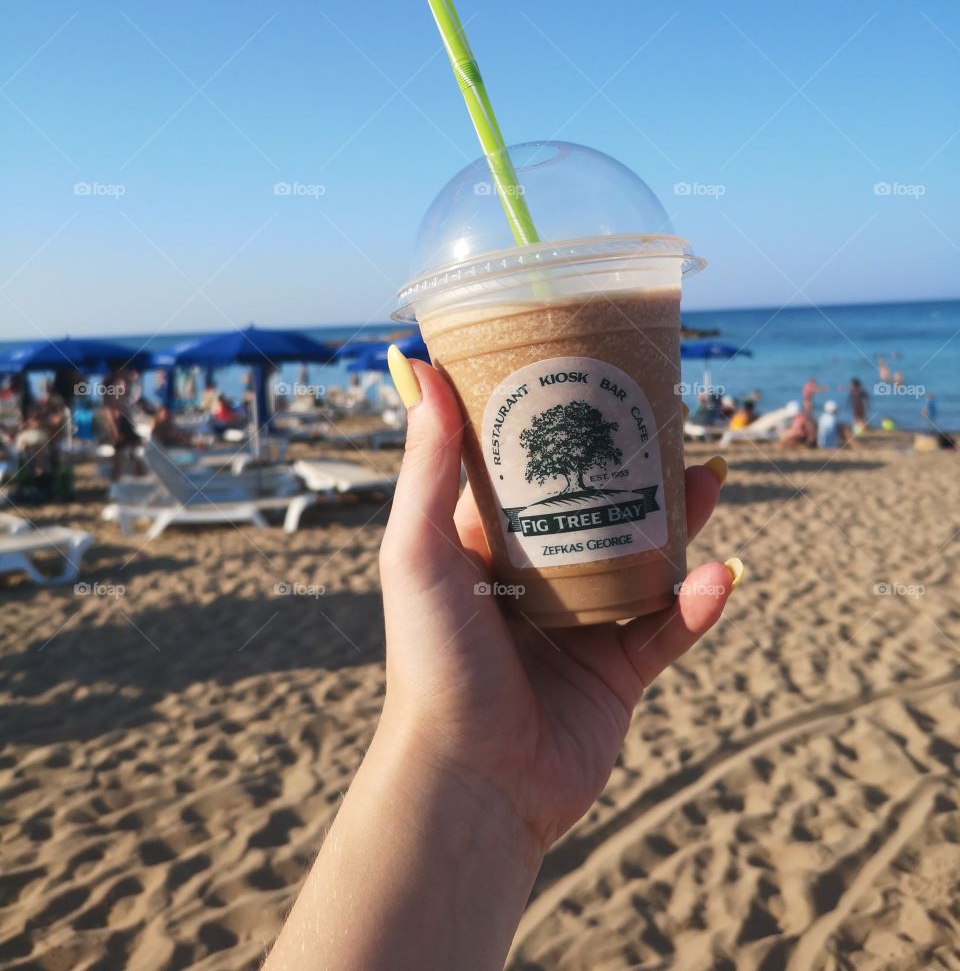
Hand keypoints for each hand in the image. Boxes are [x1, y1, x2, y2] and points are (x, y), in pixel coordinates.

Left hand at [379, 358, 739, 853]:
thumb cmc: (432, 662)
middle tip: (673, 422)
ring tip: (712, 482)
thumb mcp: (418, 551)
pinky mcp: (617, 674)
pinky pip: (667, 630)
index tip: (595, 375)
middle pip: (599, 506)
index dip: (559, 424)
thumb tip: (416, 365)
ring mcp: (580, 625)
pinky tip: (717, 576)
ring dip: (682, 523)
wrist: (471, 781)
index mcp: (486, 545)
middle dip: (638, 467)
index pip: (527, 468)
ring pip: (644, 559)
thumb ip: (426, 466)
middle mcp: (535, 578)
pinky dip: (696, 605)